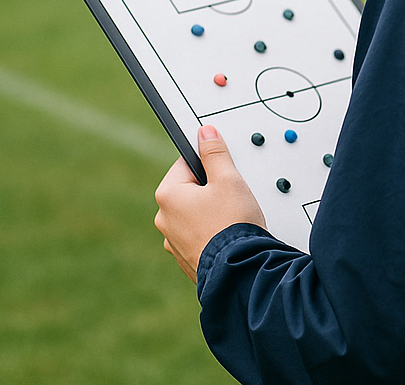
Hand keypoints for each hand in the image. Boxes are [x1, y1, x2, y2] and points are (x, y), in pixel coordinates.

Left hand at [154, 125, 266, 282]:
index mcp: (168, 195)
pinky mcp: (186, 257)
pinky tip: (228, 232)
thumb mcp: (228, 179)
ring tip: (233, 215)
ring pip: (195, 212)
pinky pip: (199, 233)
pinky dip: (212, 230)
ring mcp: (174, 241)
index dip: (210, 162)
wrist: (239, 271)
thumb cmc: (232, 224)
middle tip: (232, 194)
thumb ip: (214, 152)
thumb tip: (204, 133)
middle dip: (212, 188)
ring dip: (212, 210)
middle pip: (191, 188)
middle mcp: (164, 219)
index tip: (224, 168)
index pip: (187, 162)